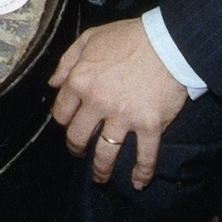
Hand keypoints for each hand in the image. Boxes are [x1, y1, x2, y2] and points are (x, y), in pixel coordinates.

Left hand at [48, 18, 188, 189]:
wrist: (168, 42)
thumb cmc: (129, 37)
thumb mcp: (90, 38)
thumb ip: (68, 60)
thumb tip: (53, 83)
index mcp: (80, 80)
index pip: (62, 111)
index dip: (63, 120)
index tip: (69, 124)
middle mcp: (98, 102)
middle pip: (78, 136)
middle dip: (76, 148)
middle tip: (79, 152)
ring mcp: (124, 117)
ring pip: (106, 152)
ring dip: (100, 170)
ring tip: (99, 178)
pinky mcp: (149, 125)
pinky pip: (144, 156)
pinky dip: (142, 173)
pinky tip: (138, 183)